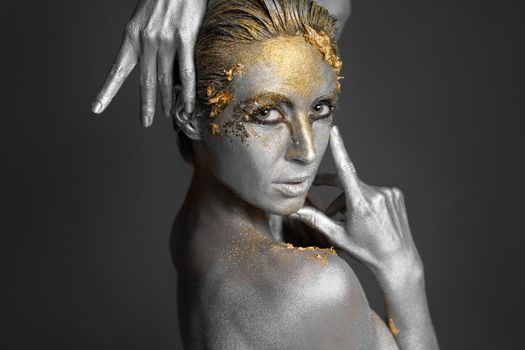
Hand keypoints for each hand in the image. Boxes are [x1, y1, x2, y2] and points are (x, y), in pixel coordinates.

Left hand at [91, 0, 205, 126]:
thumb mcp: (144, 18)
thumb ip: (145, 41)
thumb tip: (152, 64)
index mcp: (132, 36)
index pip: (117, 70)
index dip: (106, 91)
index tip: (96, 108)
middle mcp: (146, 40)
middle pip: (145, 81)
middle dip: (145, 104)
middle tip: (145, 122)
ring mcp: (165, 40)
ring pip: (165, 79)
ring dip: (167, 100)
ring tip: (168, 114)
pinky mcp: (185, 38)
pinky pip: (186, 71)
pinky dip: (187, 92)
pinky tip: (188, 104)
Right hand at [291, 126, 422, 286]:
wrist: (398, 260)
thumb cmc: (367, 251)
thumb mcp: (338, 237)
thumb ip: (315, 220)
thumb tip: (293, 210)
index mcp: (361, 204)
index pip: (346, 170)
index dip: (339, 148)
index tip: (335, 131)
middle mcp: (376, 194)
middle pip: (346, 184)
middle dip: (333, 194)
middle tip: (323, 204)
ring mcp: (388, 193)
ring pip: (358, 189)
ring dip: (348, 201)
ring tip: (346, 221)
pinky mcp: (395, 194)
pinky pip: (372, 192)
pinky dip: (363, 200)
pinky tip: (365, 218)